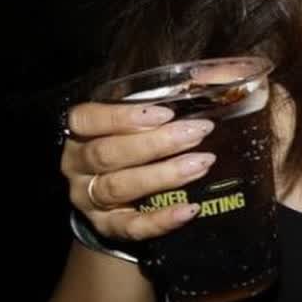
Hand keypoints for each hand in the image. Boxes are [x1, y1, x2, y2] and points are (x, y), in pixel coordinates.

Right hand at [63, 101, 215, 241]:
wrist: (124, 197)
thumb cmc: (141, 141)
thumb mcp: (148, 116)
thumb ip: (175, 95)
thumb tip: (223, 74)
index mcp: (82, 132)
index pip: (86, 119)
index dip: (121, 116)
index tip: (165, 112)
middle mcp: (77, 165)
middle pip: (107, 153)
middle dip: (156, 143)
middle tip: (198, 133)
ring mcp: (88, 198)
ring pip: (118, 187)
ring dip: (163, 175)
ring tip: (202, 163)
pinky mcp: (107, 227)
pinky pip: (131, 227)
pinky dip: (161, 220)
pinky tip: (190, 210)